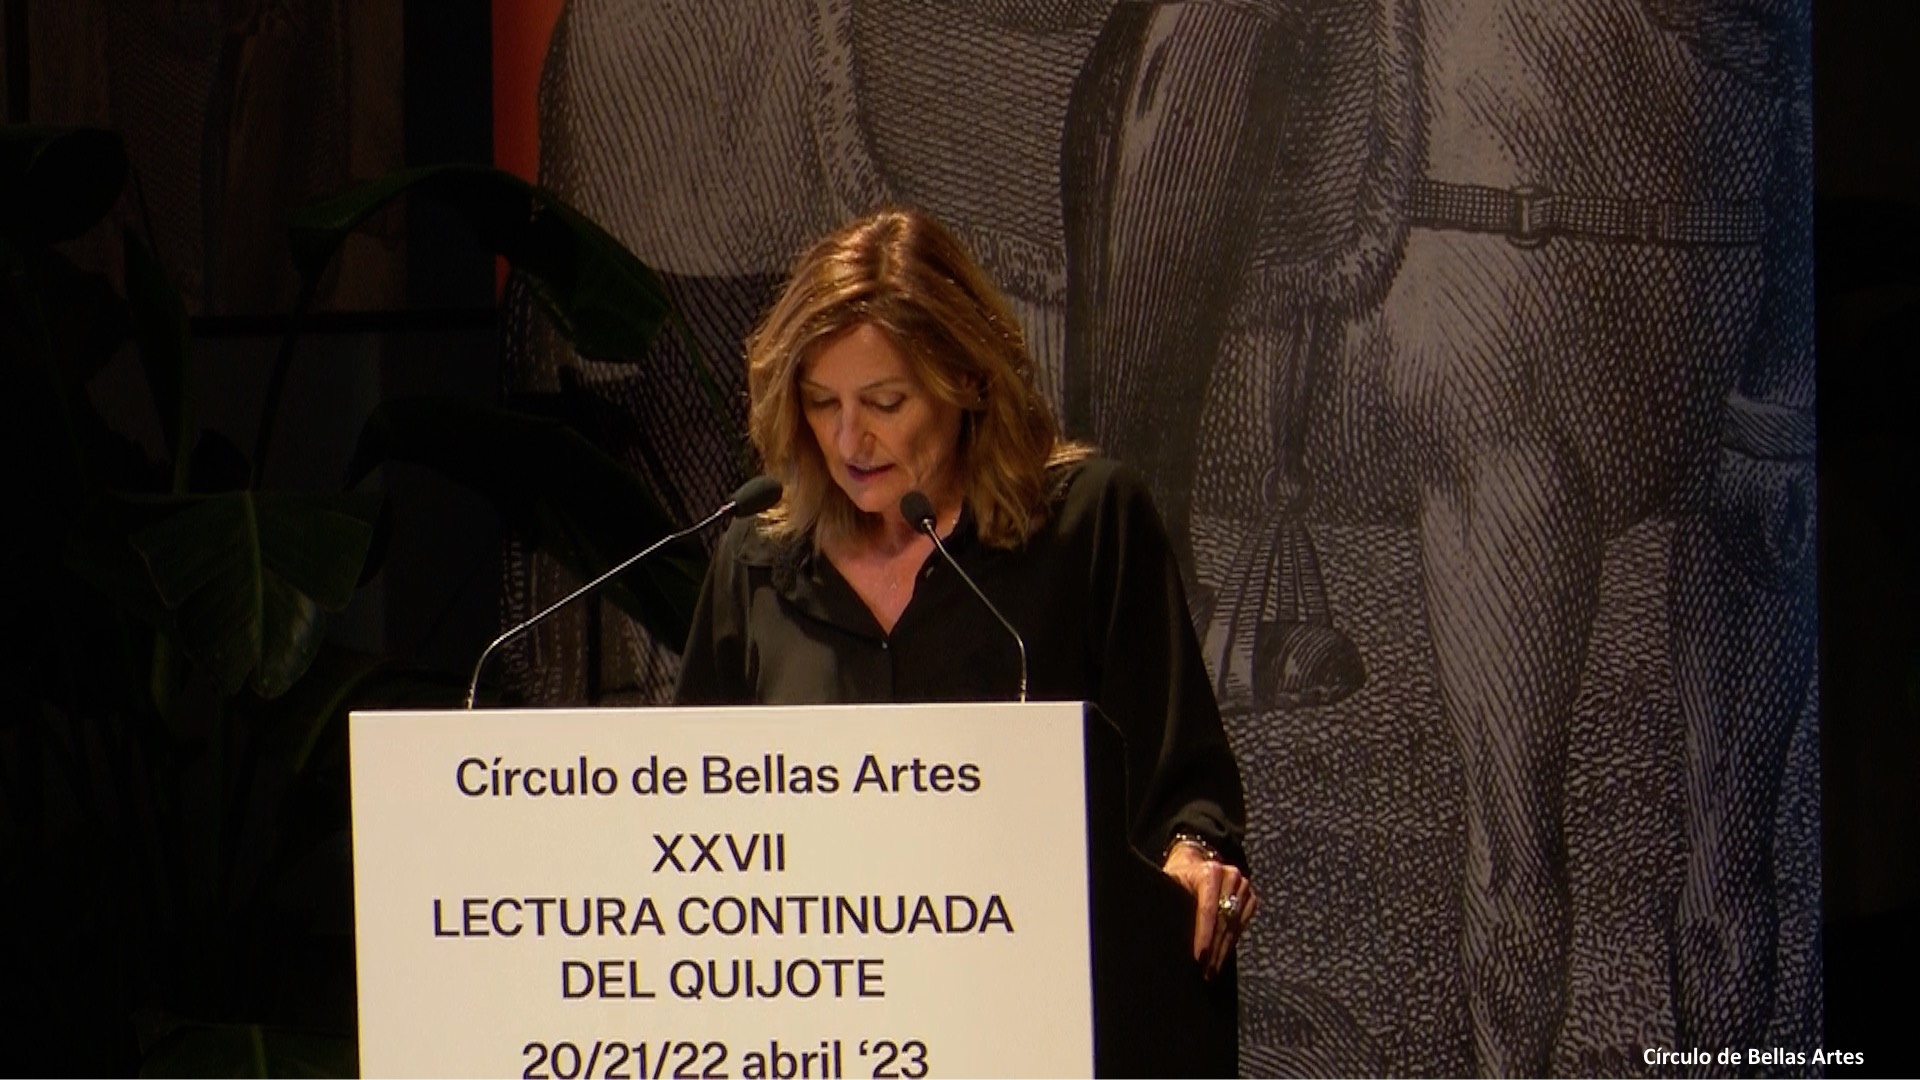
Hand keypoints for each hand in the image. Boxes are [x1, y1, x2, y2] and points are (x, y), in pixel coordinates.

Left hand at [1161, 840, 1256, 978]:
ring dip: (1222, 951)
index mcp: (1210, 871)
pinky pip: (1241, 926)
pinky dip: (1230, 943)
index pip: (1207, 910)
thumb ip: (1168, 899)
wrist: (1195, 865)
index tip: (1198, 958)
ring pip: (1233, 927)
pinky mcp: (1250, 898)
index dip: (1203, 936)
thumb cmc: (1178, 878)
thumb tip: (1157, 925)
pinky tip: (1220, 958)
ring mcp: (1243, 887)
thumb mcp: (1171, 882)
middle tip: (1204, 972)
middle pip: (1223, 922)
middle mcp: (1230, 876)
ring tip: (1210, 971)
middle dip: (1213, 950)